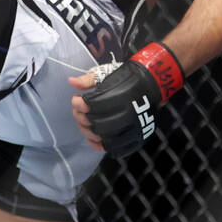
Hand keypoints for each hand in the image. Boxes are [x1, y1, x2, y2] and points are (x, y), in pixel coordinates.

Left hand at [68, 42, 183, 156]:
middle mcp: (130, 113)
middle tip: (78, 112)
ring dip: (89, 132)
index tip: (76, 99)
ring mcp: (135, 127)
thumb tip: (71, 82)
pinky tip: (93, 140)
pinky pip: (118, 148)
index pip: (94, 106)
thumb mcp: (106, 73)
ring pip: (106, 137)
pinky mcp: (138, 137)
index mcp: (122, 96)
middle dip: (82, 118)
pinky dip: (102, 146)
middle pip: (97, 123)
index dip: (79, 104)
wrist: (150, 84)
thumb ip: (88, 79)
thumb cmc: (126, 78)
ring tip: (84, 123)